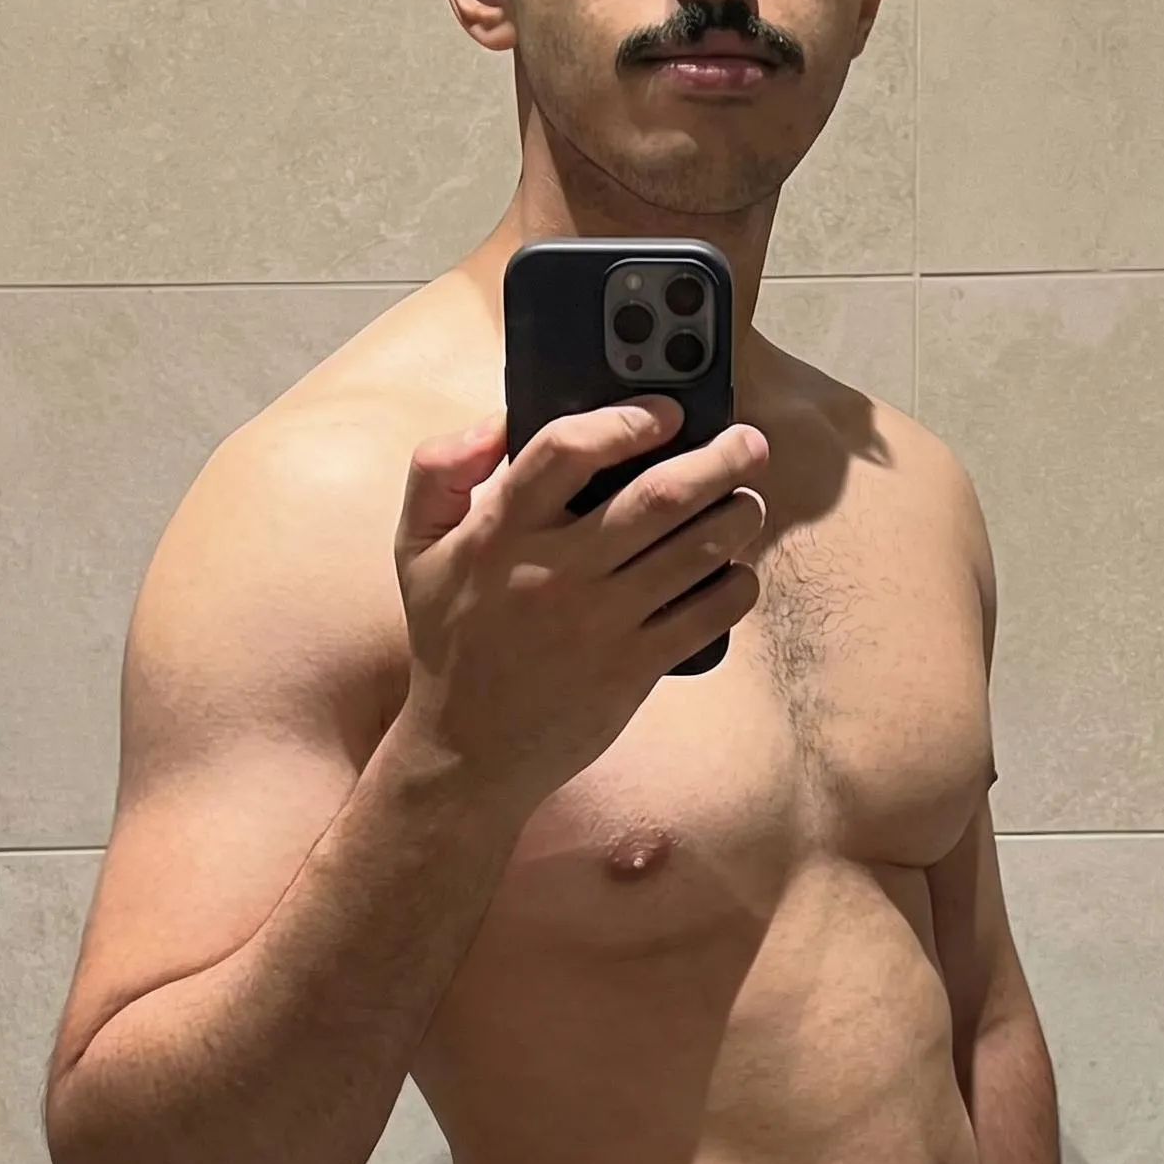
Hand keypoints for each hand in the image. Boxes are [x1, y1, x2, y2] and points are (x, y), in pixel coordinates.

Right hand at [393, 396, 768, 812]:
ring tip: (747, 503)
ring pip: (693, 551)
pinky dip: (735, 585)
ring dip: (736, 516)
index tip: (666, 411)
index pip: (566, 450)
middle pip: (656, 496)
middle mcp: (553, 571)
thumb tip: (497, 421)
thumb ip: (441, 471)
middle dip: (718, 459)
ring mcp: (598, 622)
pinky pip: (706, 615)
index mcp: (498, 532)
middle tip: (747, 442)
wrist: (468, 752)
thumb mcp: (417, 549)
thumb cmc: (451, 639)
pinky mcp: (632, 668)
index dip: (626, 419)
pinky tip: (736, 572)